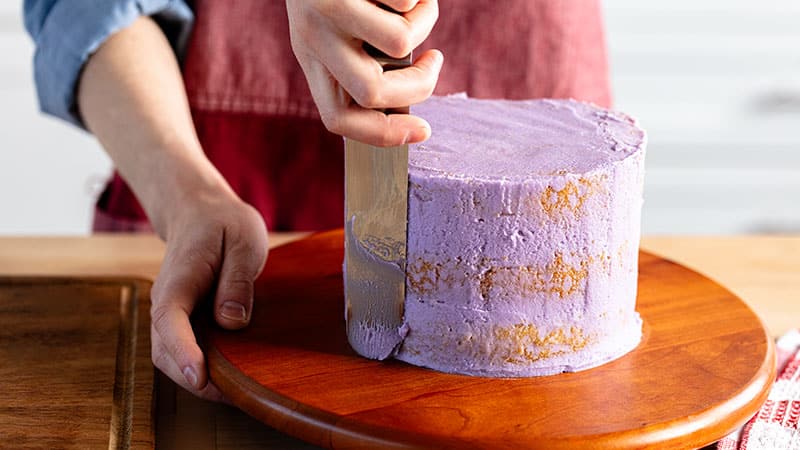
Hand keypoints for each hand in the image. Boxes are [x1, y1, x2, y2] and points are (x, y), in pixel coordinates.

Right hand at [149, 189, 268, 400]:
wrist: (199, 212)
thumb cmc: (224, 224)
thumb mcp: (244, 240)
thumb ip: (238, 279)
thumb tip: (232, 322)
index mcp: (179, 278)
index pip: (171, 320)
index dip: (184, 352)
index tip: (199, 377)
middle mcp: (166, 300)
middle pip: (165, 350)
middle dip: (194, 378)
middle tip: (236, 395)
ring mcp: (170, 312)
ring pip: (170, 357)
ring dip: (197, 379)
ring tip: (238, 392)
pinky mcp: (181, 320)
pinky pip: (183, 350)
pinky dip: (201, 368)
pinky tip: (231, 376)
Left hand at [286, 0, 442, 146]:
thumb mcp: (334, 28)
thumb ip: (361, 62)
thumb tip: (409, 97)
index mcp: (310, 59)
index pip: (338, 119)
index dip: (383, 134)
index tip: (423, 131)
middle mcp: (312, 38)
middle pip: (371, 93)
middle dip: (419, 86)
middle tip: (434, 61)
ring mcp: (326, 9)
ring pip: (399, 42)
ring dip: (426, 22)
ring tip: (420, 1)